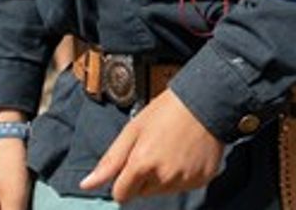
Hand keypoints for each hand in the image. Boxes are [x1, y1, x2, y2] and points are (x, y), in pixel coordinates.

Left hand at [79, 90, 222, 199]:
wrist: (209, 99)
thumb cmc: (168, 110)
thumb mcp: (133, 129)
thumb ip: (110, 161)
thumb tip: (86, 185)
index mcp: (142, 164)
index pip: (121, 195)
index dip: (123, 180)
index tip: (133, 162)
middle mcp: (164, 177)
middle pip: (142, 193)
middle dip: (144, 177)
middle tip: (155, 149)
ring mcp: (185, 179)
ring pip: (163, 190)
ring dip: (163, 177)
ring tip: (173, 149)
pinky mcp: (202, 179)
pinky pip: (184, 185)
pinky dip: (183, 174)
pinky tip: (187, 154)